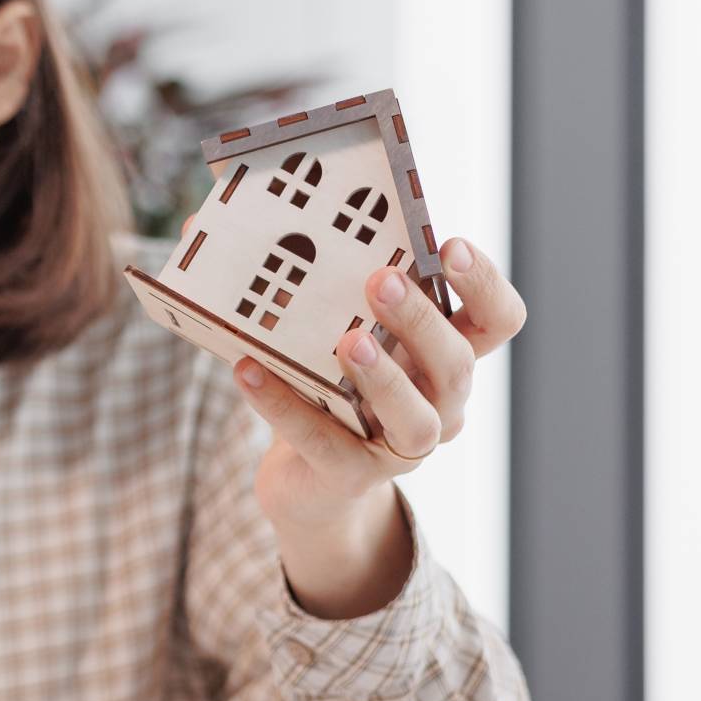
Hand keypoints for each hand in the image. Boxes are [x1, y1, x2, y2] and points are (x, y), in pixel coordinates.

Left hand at [231, 236, 525, 616]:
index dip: (484, 283)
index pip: (497, 319)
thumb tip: (203, 217)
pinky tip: (249, 371)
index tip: (449, 245)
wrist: (309, 482)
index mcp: (444, 355)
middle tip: (382, 281)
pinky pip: (325, 442)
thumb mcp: (328, 331)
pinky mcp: (351, 475)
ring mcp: (401, 447)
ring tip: (349, 341)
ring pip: (415, 419)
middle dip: (422, 320)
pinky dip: (286, 406)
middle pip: (455, 363)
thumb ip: (292, 278)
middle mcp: (439, 402)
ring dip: (385, 377)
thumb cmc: (328, 386)